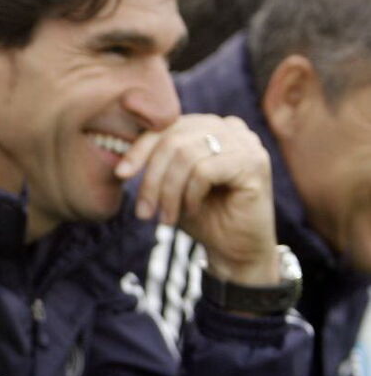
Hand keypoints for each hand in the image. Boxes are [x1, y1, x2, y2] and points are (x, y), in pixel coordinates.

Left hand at [116, 114, 278, 285]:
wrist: (235, 250)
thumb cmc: (202, 215)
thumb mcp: (170, 184)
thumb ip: (154, 162)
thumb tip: (121, 158)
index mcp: (207, 125)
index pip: (165, 127)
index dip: (139, 150)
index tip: (121, 174)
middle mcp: (229, 127)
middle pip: (173, 140)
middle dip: (152, 178)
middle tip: (144, 212)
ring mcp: (246, 143)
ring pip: (186, 155)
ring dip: (168, 192)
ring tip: (165, 219)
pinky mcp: (255, 163)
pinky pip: (204, 171)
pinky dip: (190, 194)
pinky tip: (191, 210)